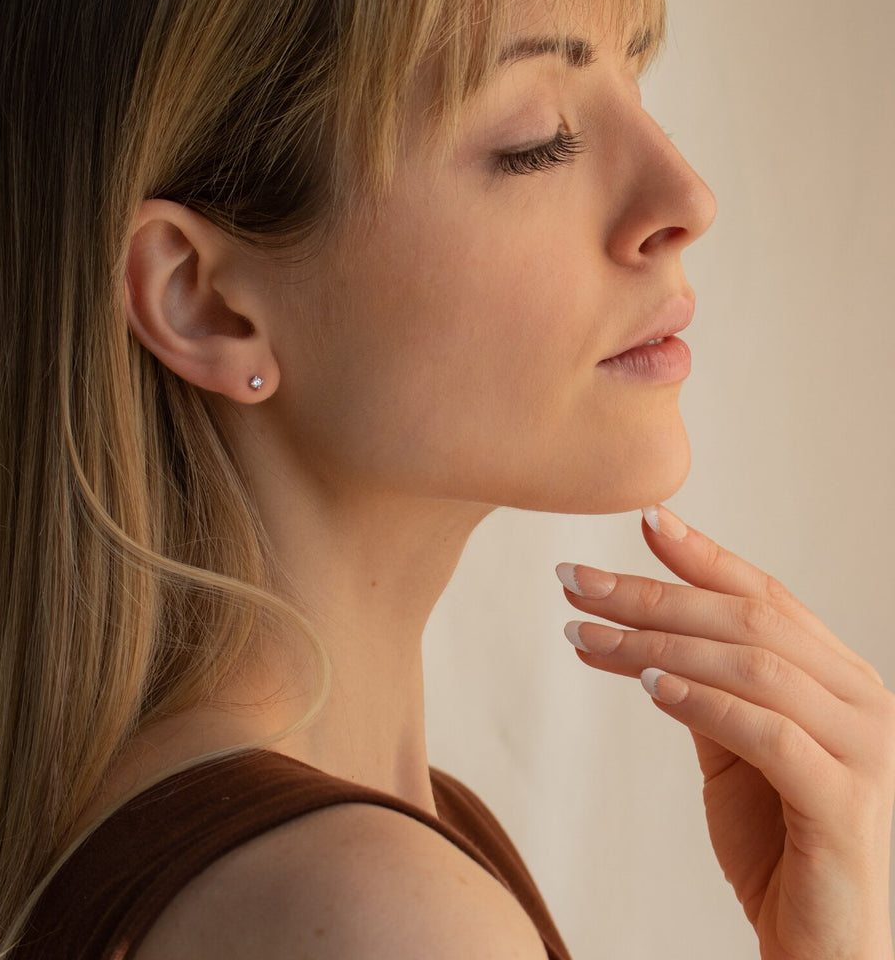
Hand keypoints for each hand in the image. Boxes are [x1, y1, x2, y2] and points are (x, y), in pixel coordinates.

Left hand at [557, 505, 894, 959]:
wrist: (822, 946)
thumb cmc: (776, 838)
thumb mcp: (732, 747)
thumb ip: (708, 685)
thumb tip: (645, 631)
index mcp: (834, 674)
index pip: (764, 594)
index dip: (702, 554)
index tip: (642, 519)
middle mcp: (859, 697)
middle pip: (745, 621)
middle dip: (651, 594)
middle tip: (574, 580)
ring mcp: (862, 748)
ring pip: (751, 667)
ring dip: (657, 645)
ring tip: (584, 634)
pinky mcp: (846, 804)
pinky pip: (768, 734)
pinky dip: (702, 702)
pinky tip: (646, 687)